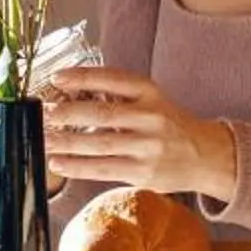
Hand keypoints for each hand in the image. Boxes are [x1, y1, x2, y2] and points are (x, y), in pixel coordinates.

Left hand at [40, 67, 236, 203]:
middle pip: (101, 114)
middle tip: (45, 113)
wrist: (206, 156)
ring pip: (98, 144)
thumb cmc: (170, 125)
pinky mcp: (143, 173)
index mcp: (150, 93)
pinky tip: (58, 163)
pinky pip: (103, 169)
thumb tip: (70, 96)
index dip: (82, 77)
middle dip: (68, 114)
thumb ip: (119, 97)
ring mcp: (147, 147)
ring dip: (65, 143)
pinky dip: (76, 167)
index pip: (112, 79)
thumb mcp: (152, 100)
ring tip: (44, 139)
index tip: (57, 77)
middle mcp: (150, 117)